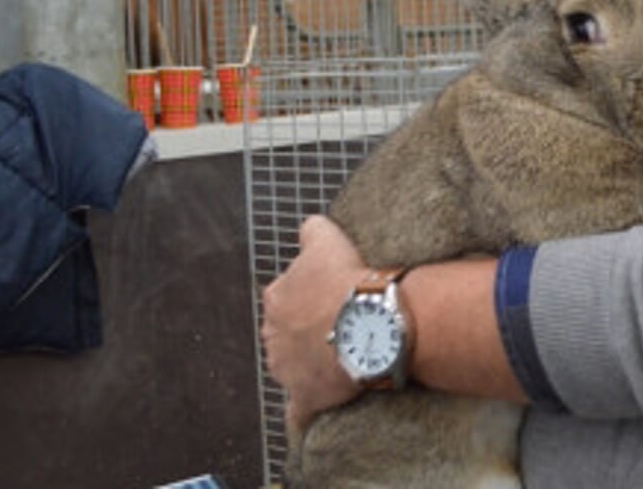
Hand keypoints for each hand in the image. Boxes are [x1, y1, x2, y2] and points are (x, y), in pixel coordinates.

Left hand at [261, 215, 368, 434]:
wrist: (368, 322)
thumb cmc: (348, 281)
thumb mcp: (327, 240)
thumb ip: (312, 231)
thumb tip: (308, 225)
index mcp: (278, 298)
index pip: (286, 297)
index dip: (311, 296)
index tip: (331, 297)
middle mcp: (274, 334)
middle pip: (288, 332)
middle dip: (307, 331)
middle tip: (340, 326)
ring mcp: (287, 367)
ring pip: (293, 366)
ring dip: (310, 363)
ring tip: (342, 357)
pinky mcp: (305, 396)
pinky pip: (299, 411)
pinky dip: (302, 414)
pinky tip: (308, 416)